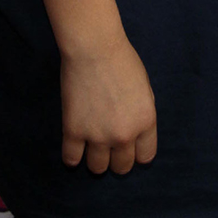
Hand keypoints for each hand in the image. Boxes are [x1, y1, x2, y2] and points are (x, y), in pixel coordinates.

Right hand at [61, 36, 156, 174]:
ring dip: (96, 159)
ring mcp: (98, 136)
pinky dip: (72, 156)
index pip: (145, 157)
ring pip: (97, 169)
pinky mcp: (74, 132)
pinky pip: (71, 160)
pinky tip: (75, 145)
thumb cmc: (123, 61)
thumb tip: (136, 134)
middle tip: (110, 146)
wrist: (95, 48)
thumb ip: (141, 115)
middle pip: (121, 168)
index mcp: (146, 122)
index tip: (130, 148)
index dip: (137, 153)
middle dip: (117, 159)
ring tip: (92, 146)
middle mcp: (124, 134)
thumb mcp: (145, 88)